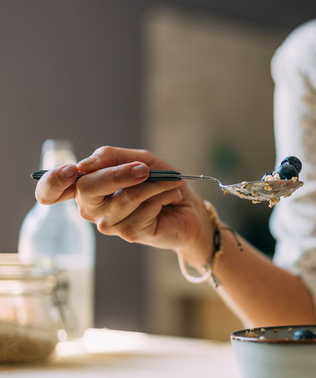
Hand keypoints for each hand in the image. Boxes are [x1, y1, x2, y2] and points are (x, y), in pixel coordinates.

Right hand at [35, 146, 211, 259]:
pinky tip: (171, 197)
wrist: (189, 207)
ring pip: (124, 198)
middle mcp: (92, 208)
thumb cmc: (161, 182)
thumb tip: (83, 165)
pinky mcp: (129, 233)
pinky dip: (163, 195)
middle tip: (145, 168)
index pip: (51, 190)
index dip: (52, 181)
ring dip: (153, 184)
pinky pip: (144, 209)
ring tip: (170, 182)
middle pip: (87, 189)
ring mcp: (109, 223)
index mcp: (88, 187)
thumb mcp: (139, 159)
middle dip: (117, 174)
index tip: (71, 170)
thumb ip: (111, 157)